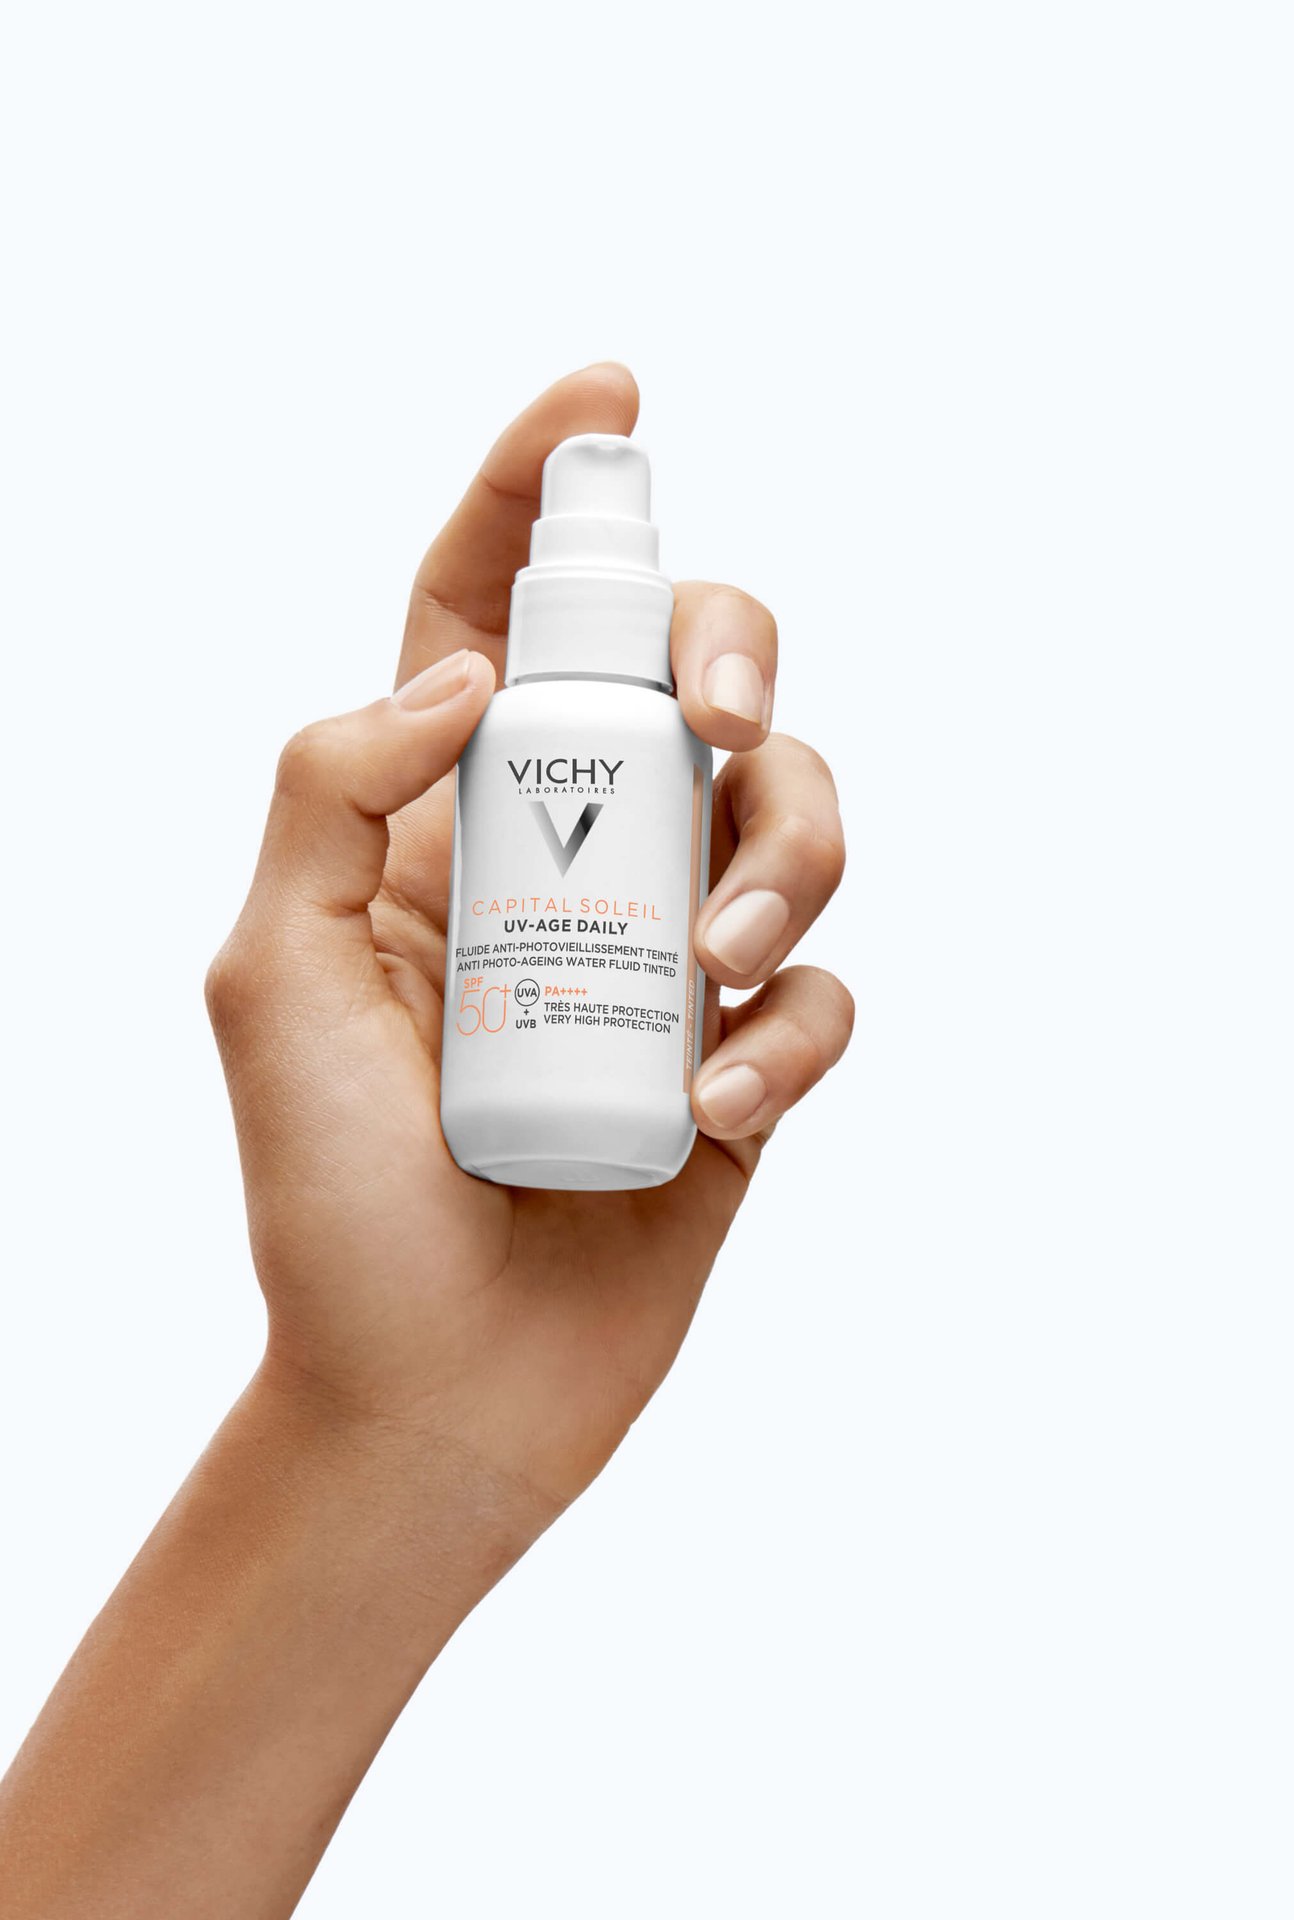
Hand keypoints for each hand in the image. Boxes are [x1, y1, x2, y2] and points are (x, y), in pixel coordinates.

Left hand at [207, 365, 851, 1534]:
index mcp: (440, 819)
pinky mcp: (747, 1058)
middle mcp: (569, 860)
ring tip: (718, 977)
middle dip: (731, 648)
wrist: (430, 1390)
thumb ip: (328, 787)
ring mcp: (668, 956)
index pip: (490, 613)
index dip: (543, 488)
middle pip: (690, 675)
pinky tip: (721, 1112)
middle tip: (711, 713)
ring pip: (791, 815)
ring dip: (783, 863)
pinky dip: (794, 1034)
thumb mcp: (265, 972)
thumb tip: (466, 668)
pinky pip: (823, 993)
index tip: (607, 396)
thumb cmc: (329, 1199)